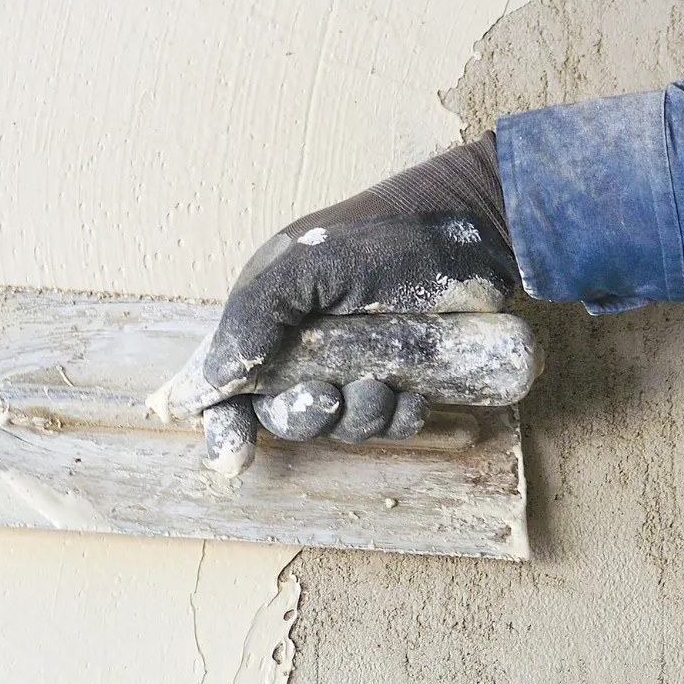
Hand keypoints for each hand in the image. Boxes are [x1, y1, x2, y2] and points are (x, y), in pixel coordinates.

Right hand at [154, 134, 516, 469]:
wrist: (469, 225)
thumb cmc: (380, 233)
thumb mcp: (305, 263)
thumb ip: (254, 316)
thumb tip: (214, 382)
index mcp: (272, 317)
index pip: (233, 384)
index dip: (227, 425)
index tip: (233, 459)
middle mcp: (308, 346)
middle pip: (284, 414)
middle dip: (304, 416)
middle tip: (327, 396)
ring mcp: (357, 364)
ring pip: (340, 424)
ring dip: (359, 415)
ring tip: (382, 382)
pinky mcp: (403, 375)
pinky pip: (389, 422)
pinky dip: (398, 418)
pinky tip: (412, 395)